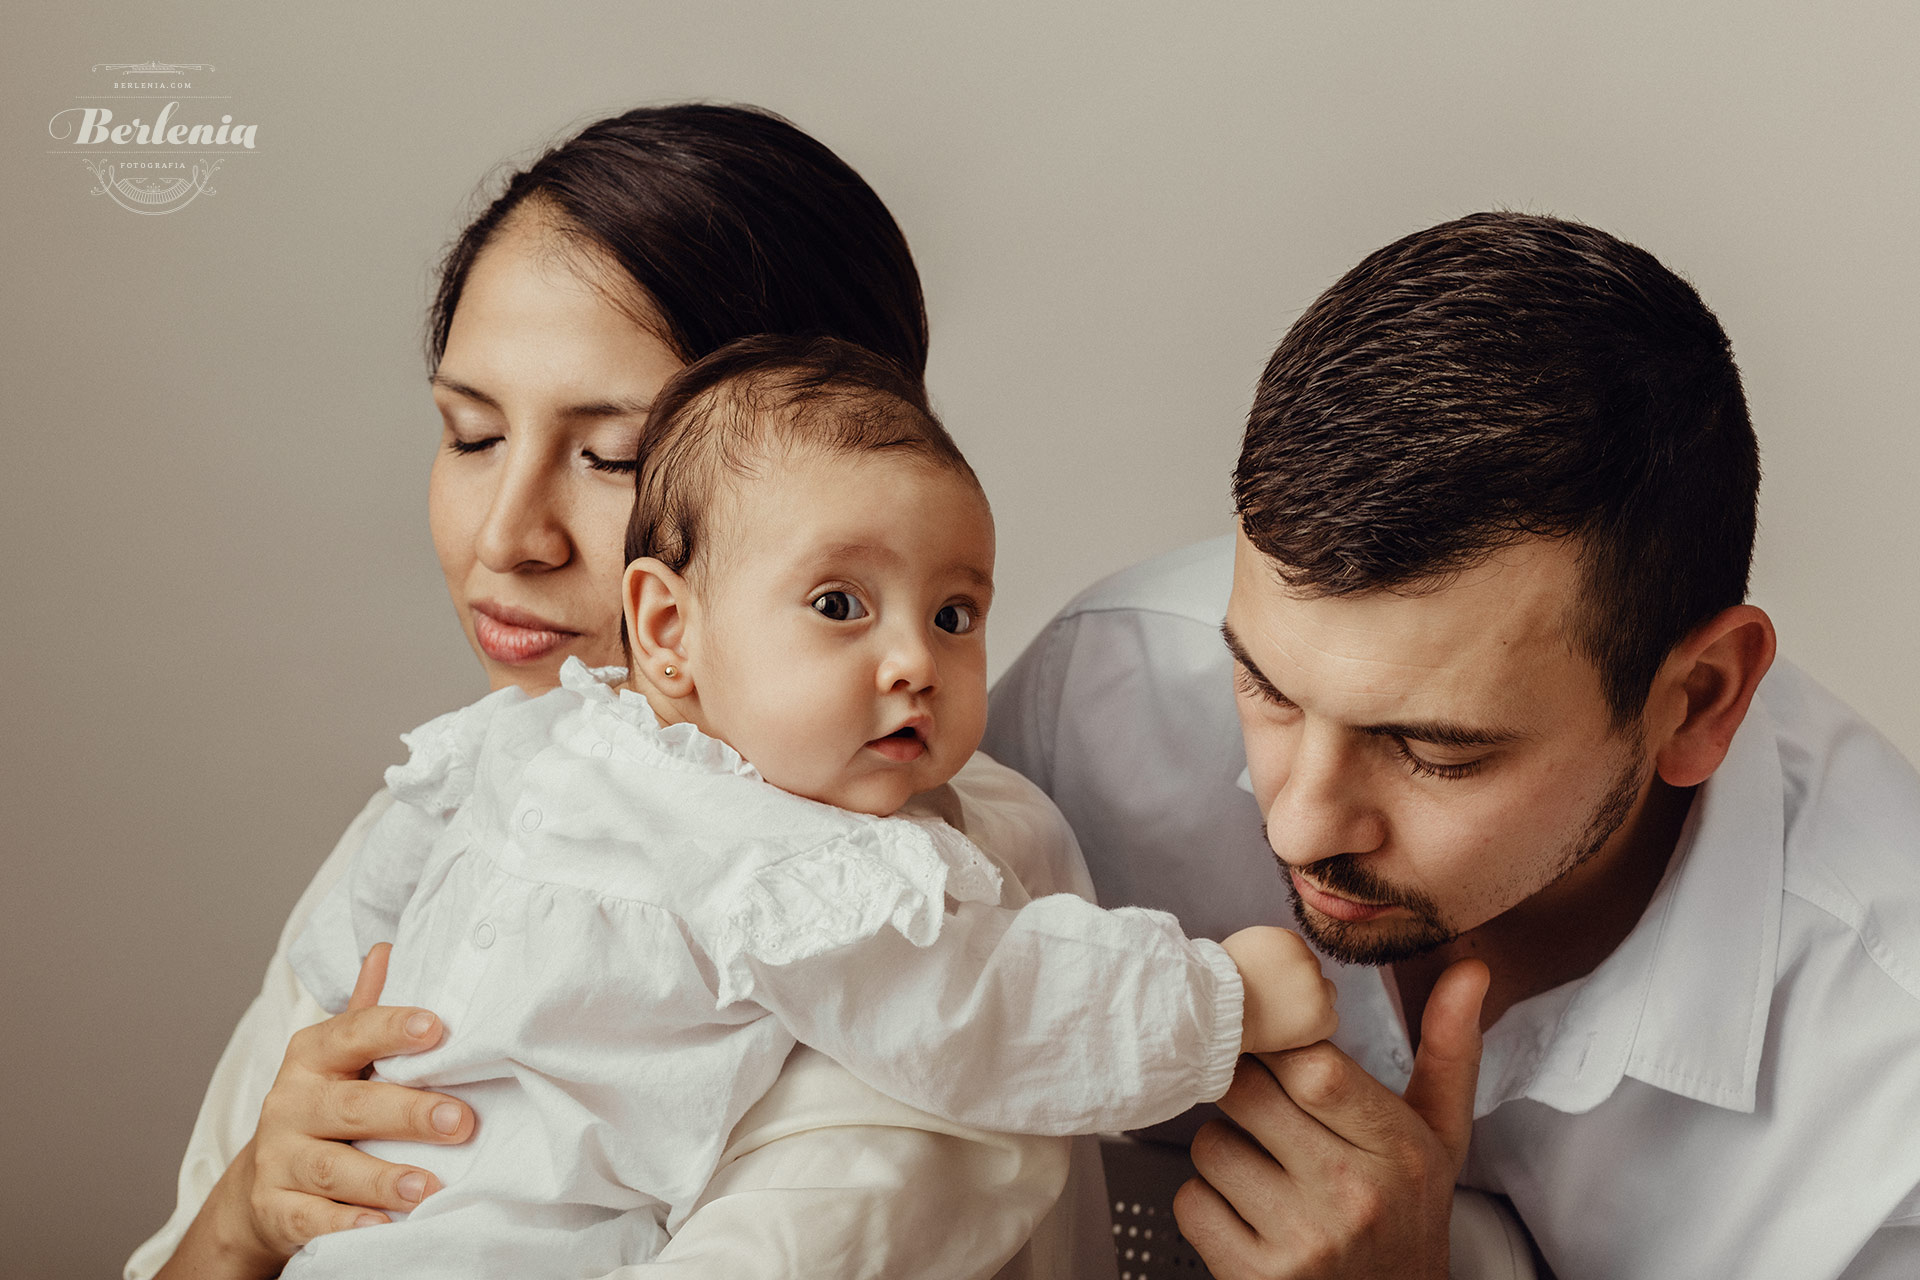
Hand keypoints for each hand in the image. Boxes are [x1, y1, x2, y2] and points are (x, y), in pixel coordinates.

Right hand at [158, 945, 475, 1277]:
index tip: (436, 1028)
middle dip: (406, 1113)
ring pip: (332, 1168)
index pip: (351, 1034)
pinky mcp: (277, 1209)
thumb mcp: (341, 1058)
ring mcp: (280, 1159)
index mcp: (312, 1057)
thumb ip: (368, 1012)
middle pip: (350, 1106)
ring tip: (428, 1186)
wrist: (262, 1185)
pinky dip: (346, 1225)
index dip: (391, 1028)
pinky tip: (382, 1227)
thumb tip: (387, 948)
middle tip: (460, 1122)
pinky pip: (311, 1219)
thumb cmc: (324, 1107)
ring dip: (382, 1178)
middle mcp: (290, 1105)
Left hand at [1174, 958, 1488, 1278]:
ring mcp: (1303, 1239)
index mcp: (1398, 1148)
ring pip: (1210, 1143)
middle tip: (1261, 1105)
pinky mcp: (1255, 1276)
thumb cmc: (1407, 1216)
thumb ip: (1449, 1050)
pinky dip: (1206, 1204)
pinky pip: (1190, 1201)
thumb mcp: (1441, 1137)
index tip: (1272, 1051)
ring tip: (1264, 1170)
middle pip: (1246, 1091)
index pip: (1311, 1065)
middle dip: (1242, 1088)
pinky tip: (1246, 1213)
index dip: (1276, 1046)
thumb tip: (1470, 970)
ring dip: (1223, 1149)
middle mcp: (1353, 1194)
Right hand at [1221, 927, 1338, 1053]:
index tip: (1272, 986)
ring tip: (1286, 1015)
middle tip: (1277, 1002)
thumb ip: (1268, 950)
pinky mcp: (1321, 1015)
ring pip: (1327, 993)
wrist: (1218, 1010)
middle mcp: (1307, 959)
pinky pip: (1331, 1020)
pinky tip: (1294, 1029)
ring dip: (1312, 1002)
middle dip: (1299, 985)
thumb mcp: (1244, 947)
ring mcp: (1316, 987)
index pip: (1299, 953)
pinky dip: (1316, 1026)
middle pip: (1313, 972)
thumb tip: (1275, 960)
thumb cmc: (1221, 983)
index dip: (1285, 972)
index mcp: (1288, 939)